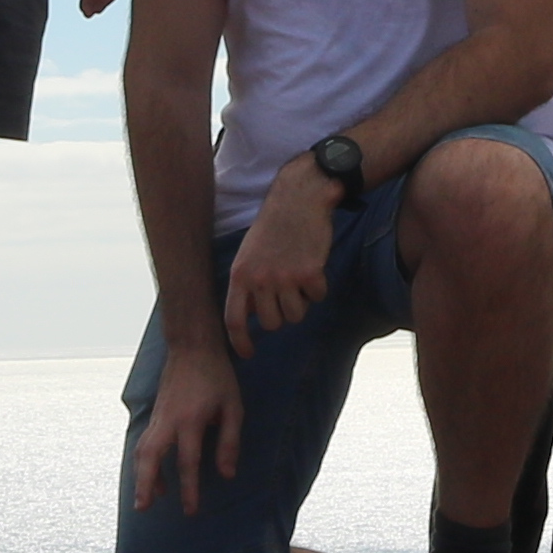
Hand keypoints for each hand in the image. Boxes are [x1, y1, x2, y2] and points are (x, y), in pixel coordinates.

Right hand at [130, 346, 242, 514]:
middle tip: (143, 508)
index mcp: (190, 420)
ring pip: (142, 451)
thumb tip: (226, 474)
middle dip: (144, 484)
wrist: (192, 347)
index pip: (187, 461)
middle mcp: (168, 420)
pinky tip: (153, 475)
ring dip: (141, 476)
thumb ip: (229, 442)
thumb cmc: (217, 377)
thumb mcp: (233, 407)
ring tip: (146, 500)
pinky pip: (145, 442)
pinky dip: (145, 462)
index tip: (190, 511)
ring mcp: (158, 417)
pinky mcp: (155, 414)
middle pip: (149, 457)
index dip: (189, 489)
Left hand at [226, 175, 340, 345]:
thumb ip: (248, 285)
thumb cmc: (272, 228)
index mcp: (240, 275)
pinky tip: (313, 266)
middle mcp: (260, 279)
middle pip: (272, 323)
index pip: (234, 319)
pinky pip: (317, 298)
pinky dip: (318, 287)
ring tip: (299, 277)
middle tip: (287, 295)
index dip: (240, 342)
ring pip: (296, 315)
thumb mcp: (248, 254)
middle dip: (281, 315)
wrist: (298, 199)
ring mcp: (285, 277)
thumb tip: (253, 316)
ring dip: (301, 302)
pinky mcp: (310, 273)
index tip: (248, 354)